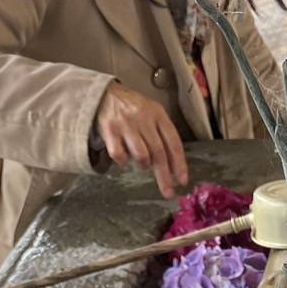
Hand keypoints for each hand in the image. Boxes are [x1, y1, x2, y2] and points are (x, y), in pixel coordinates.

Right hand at [95, 82, 187, 199]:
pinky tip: (124, 157)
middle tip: (168, 193)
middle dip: (165, 176)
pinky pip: (120, 155)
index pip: (173, 142)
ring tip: (141, 161)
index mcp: (157, 114)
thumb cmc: (132, 109)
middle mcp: (143, 118)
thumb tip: (173, 168)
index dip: (179, 164)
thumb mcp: (151, 114)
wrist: (104, 94)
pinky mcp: (110, 130)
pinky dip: (123, 161)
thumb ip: (162, 135)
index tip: (182, 181)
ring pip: (142, 156)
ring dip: (143, 164)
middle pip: (159, 152)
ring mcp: (126, 124)